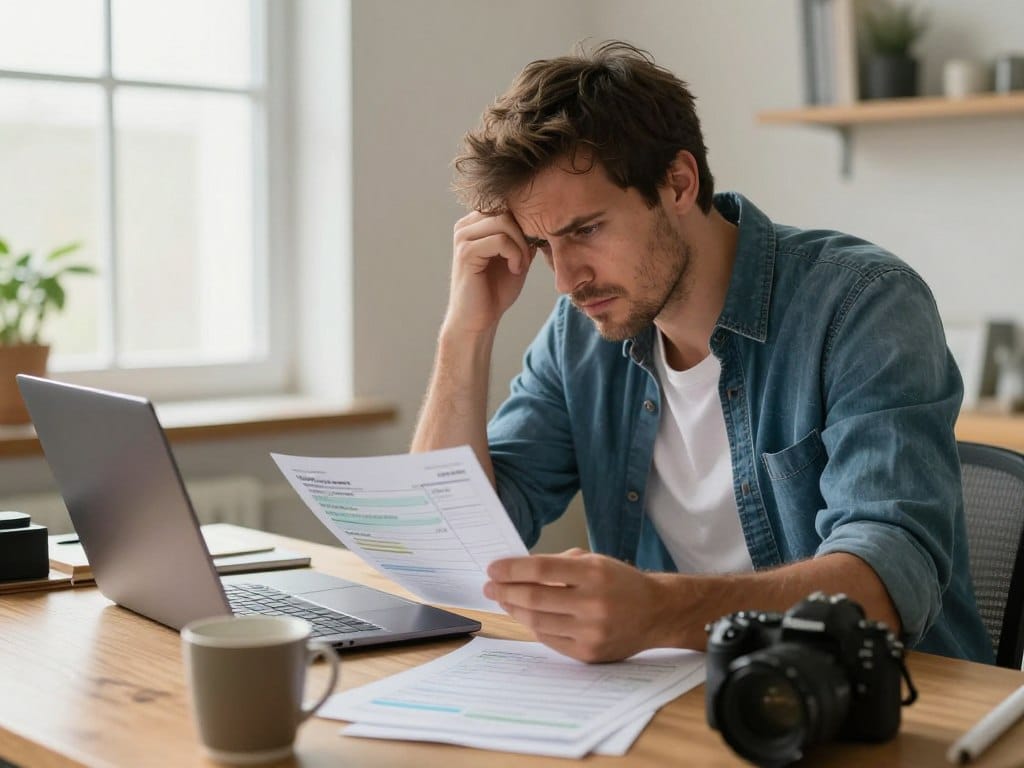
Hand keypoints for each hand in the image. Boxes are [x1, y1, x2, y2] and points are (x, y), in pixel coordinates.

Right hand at [445, 211, 534, 334]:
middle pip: (507, 210)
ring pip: (504, 221)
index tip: (530, 250)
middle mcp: (465, 226)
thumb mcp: (517, 257)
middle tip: (526, 259)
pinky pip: (500, 240)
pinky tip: (515, 270)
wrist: (479, 319)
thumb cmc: (496, 290)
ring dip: (520, 245)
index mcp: (476, 223)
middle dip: (524, 234)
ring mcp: (463, 237)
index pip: (508, 206)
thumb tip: (541, 218)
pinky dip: (514, 254)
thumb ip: (524, 236)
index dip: (525, 225)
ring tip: (520, 265)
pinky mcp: (466, 252)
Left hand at [484, 549, 667, 661]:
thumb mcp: (595, 561)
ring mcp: (591, 632)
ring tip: (504, 600)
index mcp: (594, 573)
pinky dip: (533, 626)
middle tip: (490, 586)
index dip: (512, 569)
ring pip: (537, 621)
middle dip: (505, 591)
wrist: (657, 613)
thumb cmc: (621, 583)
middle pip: (534, 598)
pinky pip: (549, 639)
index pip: (542, 569)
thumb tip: (518, 571)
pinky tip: (525, 616)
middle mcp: (593, 603)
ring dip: (514, 610)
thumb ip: (559, 565)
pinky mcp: (588, 653)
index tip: (493, 569)